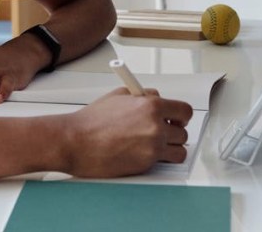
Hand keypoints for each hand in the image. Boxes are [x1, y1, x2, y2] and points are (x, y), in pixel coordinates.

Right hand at [62, 88, 192, 177]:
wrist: (76, 141)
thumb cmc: (92, 120)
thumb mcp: (120, 96)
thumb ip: (143, 96)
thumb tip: (156, 98)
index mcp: (151, 106)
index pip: (185, 111)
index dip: (182, 116)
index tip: (178, 118)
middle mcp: (155, 127)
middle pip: (183, 133)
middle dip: (174, 132)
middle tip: (162, 131)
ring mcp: (152, 148)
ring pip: (179, 151)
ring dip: (171, 148)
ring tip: (157, 145)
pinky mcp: (146, 165)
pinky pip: (164, 163)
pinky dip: (159, 160)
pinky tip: (146, 153)